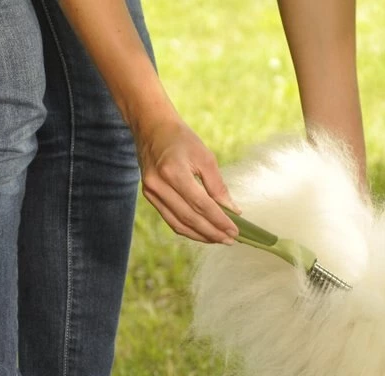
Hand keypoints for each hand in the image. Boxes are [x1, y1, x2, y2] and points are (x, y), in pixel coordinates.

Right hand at [134, 116, 238, 243]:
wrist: (151, 127)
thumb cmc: (182, 139)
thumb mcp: (205, 157)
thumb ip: (218, 186)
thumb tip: (233, 211)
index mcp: (174, 172)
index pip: (200, 204)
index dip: (219, 221)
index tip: (235, 231)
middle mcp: (158, 185)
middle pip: (189, 217)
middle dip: (212, 232)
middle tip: (230, 240)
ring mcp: (150, 192)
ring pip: (178, 223)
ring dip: (200, 235)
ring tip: (218, 239)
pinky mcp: (148, 196)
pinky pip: (170, 219)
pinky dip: (187, 228)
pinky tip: (202, 232)